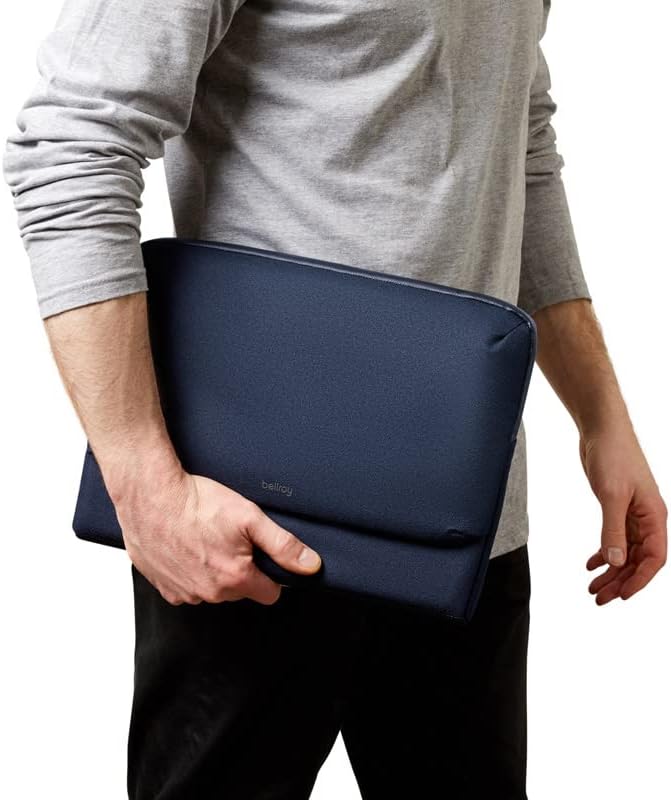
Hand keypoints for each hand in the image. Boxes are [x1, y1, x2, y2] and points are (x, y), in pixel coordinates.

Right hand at [115, 467, 321, 605]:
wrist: (150, 495)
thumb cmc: (198, 502)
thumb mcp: (250, 517)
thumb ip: (283, 545)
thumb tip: (311, 566)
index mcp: (235, 580)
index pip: (270, 594)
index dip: (269, 573)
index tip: (259, 554)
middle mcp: (209, 594)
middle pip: (239, 591)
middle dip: (239, 569)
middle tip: (228, 538)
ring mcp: (183, 593)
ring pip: (212, 589)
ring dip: (212, 570)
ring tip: (204, 539)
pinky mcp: (162, 587)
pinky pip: (186, 587)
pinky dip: (187, 571)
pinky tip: (185, 546)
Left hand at [579, 424, 666, 604]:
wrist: (601, 430)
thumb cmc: (613, 456)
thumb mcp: (611, 495)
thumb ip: (613, 529)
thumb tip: (616, 561)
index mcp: (654, 516)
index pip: (654, 558)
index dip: (640, 580)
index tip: (622, 596)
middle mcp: (647, 518)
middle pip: (638, 560)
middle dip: (621, 581)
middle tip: (599, 598)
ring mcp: (632, 514)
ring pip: (625, 552)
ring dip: (611, 571)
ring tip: (592, 588)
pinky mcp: (617, 508)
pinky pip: (615, 539)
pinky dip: (604, 553)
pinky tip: (591, 564)